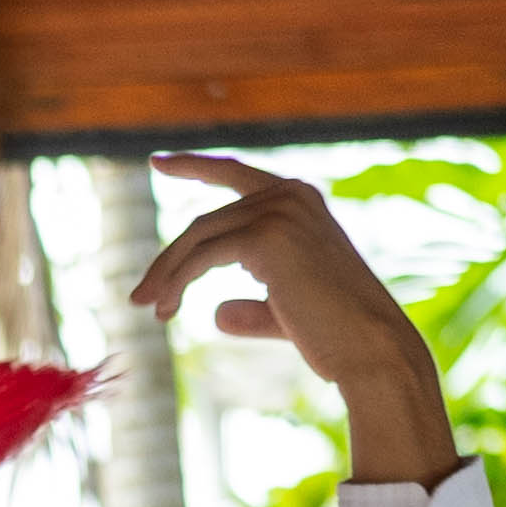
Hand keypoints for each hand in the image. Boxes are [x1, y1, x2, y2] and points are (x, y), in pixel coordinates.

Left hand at [132, 158, 457, 486]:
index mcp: (300, 200)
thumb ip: (253, 306)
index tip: (159, 162)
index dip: (194, 166)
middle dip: (168, 259)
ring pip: (198, 236)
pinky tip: (166, 308)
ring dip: (165, 275)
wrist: (366, 344)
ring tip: (146, 309)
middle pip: (206, 219)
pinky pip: (202, 256)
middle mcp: (290, 194)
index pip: (236, 173)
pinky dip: (176, 282)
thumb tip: (216, 313)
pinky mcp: (266, 235)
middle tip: (138, 298)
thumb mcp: (284, 311)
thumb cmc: (331, 334)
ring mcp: (279, 210)